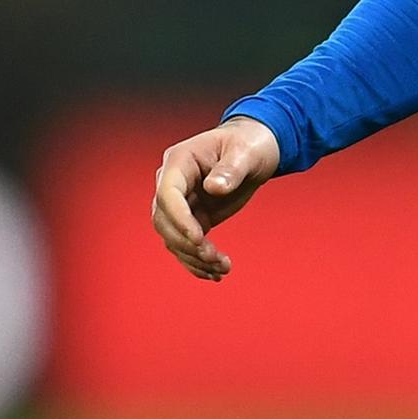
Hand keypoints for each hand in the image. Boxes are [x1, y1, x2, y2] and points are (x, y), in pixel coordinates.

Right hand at [149, 117, 281, 280]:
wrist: (254, 149)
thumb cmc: (249, 144)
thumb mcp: (245, 153)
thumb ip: (231, 169)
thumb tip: (214, 188)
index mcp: (179, 161)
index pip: (167, 194)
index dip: (179, 219)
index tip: (199, 239)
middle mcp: (173, 183)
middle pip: (164, 221)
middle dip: (187, 244)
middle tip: (214, 258)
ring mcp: (181, 202)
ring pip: (173, 238)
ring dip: (194, 258)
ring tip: (222, 269)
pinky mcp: (193, 217)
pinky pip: (186, 244)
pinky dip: (197, 262)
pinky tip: (215, 274)